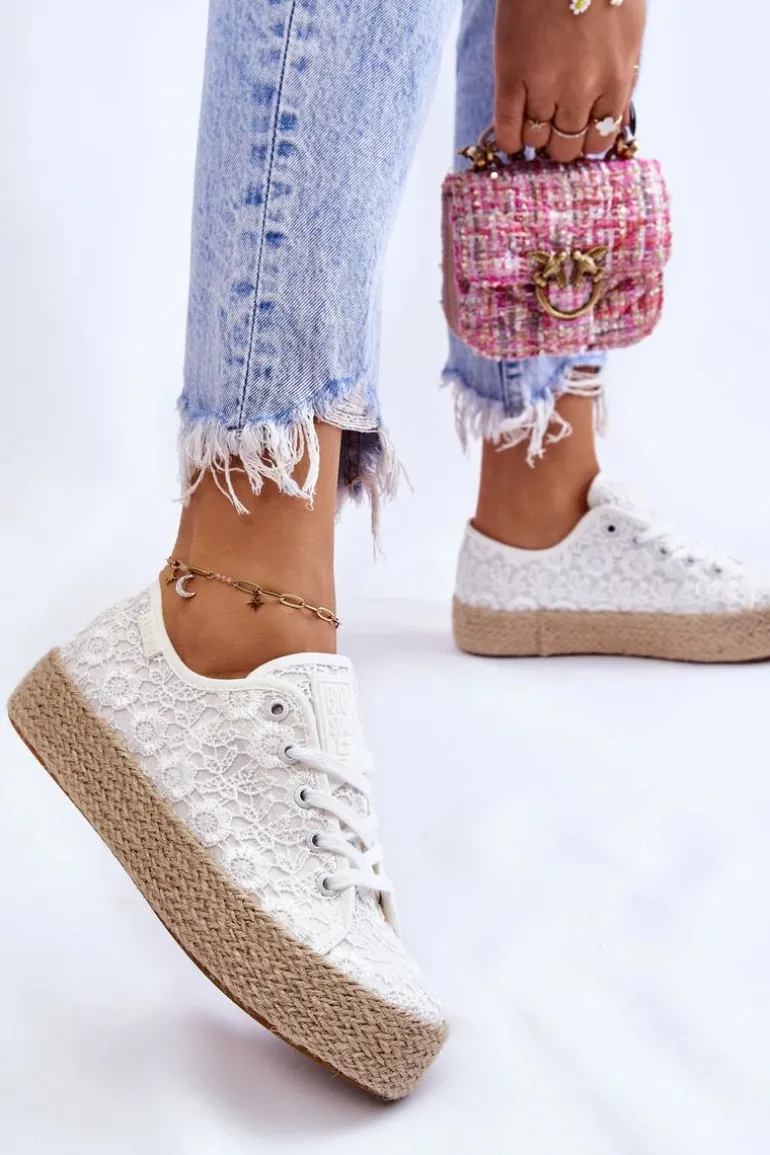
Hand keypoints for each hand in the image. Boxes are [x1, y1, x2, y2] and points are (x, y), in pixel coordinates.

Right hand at [494, 0, 645, 160]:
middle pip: (567, 149)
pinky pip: (507, 129)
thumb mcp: (628, 34)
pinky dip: (509, 141)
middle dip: (561, 143)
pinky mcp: (511, 75)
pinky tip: (512, 137)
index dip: (586, 143)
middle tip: (553, 130)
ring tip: (533, 123)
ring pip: (538, 141)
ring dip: (536, 139)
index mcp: (616, 81)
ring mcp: (543, 85)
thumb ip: (623, 80)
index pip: (600, 141)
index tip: (577, 136)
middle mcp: (581, 92)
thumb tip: (615, 123)